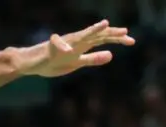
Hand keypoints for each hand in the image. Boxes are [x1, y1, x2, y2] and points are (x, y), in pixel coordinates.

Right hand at [15, 20, 134, 77]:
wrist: (33, 63)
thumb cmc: (55, 62)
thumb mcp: (78, 63)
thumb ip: (93, 59)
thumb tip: (111, 55)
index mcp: (82, 45)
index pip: (102, 39)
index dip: (116, 39)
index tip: (131, 40)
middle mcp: (76, 41)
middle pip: (96, 35)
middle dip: (111, 34)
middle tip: (127, 33)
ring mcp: (64, 43)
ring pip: (80, 35)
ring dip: (91, 30)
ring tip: (104, 25)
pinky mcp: (51, 46)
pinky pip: (57, 43)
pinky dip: (62, 46)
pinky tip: (69, 49)